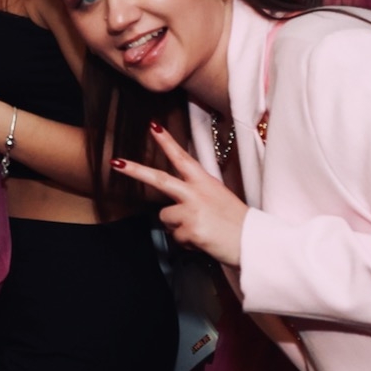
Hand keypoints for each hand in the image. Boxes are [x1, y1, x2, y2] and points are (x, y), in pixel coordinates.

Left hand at [112, 124, 246, 266]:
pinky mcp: (190, 230)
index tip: (153, 126)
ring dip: (178, 228)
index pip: (182, 158)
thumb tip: (172, 208)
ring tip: (201, 230)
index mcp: (205, 182)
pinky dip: (187, 242)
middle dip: (134, 170)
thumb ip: (194, 196)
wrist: (255, 243)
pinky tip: (204, 240)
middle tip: (115, 162)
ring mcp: (192, 211)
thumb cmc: (237, 223)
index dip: (166, 142)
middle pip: (159, 179)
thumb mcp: (218, 199)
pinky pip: (176, 237)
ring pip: (165, 218)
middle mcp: (196, 193)